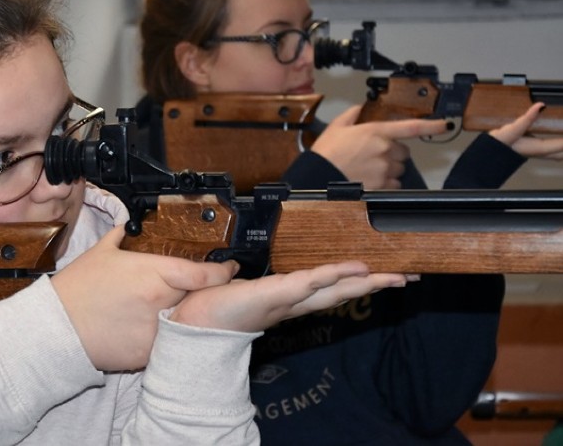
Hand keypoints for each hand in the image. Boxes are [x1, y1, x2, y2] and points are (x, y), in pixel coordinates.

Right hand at [51, 225, 238, 370]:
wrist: (55, 328)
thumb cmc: (77, 288)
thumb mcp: (101, 252)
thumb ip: (123, 235)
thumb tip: (131, 223)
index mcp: (153, 274)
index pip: (204, 275)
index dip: (222, 272)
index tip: (229, 268)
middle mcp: (160, 304)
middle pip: (202, 299)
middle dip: (209, 294)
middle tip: (213, 288)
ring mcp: (155, 332)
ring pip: (188, 323)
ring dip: (192, 317)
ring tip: (192, 310)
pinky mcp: (147, 355)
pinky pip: (169, 343)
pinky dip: (171, 336)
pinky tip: (167, 329)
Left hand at [170, 261, 409, 331]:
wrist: (189, 327)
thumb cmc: (206, 310)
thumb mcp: (227, 287)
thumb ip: (235, 277)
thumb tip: (234, 268)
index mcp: (283, 297)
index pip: (325, 288)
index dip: (352, 281)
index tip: (377, 274)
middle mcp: (291, 301)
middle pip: (341, 291)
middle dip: (375, 285)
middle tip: (406, 278)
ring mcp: (285, 298)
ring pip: (333, 288)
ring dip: (365, 282)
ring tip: (395, 276)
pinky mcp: (274, 294)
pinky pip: (308, 282)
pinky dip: (333, 275)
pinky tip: (356, 270)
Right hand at [312, 105, 448, 188]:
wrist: (319, 176)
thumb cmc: (326, 153)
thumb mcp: (337, 127)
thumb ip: (352, 115)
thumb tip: (359, 108)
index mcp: (376, 132)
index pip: (411, 127)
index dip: (431, 126)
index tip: (445, 125)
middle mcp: (385, 150)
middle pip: (403, 153)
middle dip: (393, 154)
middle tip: (374, 156)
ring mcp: (385, 169)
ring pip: (399, 169)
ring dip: (389, 169)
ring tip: (368, 169)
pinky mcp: (382, 185)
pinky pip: (394, 184)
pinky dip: (385, 183)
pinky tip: (369, 180)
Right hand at [488, 102, 562, 159]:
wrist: (487, 154)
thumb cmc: (497, 144)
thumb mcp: (512, 129)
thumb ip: (527, 117)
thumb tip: (540, 106)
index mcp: (539, 148)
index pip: (562, 144)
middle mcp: (541, 152)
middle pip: (562, 153)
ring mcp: (538, 152)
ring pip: (559, 153)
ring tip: (562, 141)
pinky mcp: (535, 149)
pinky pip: (554, 150)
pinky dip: (560, 147)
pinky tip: (558, 143)